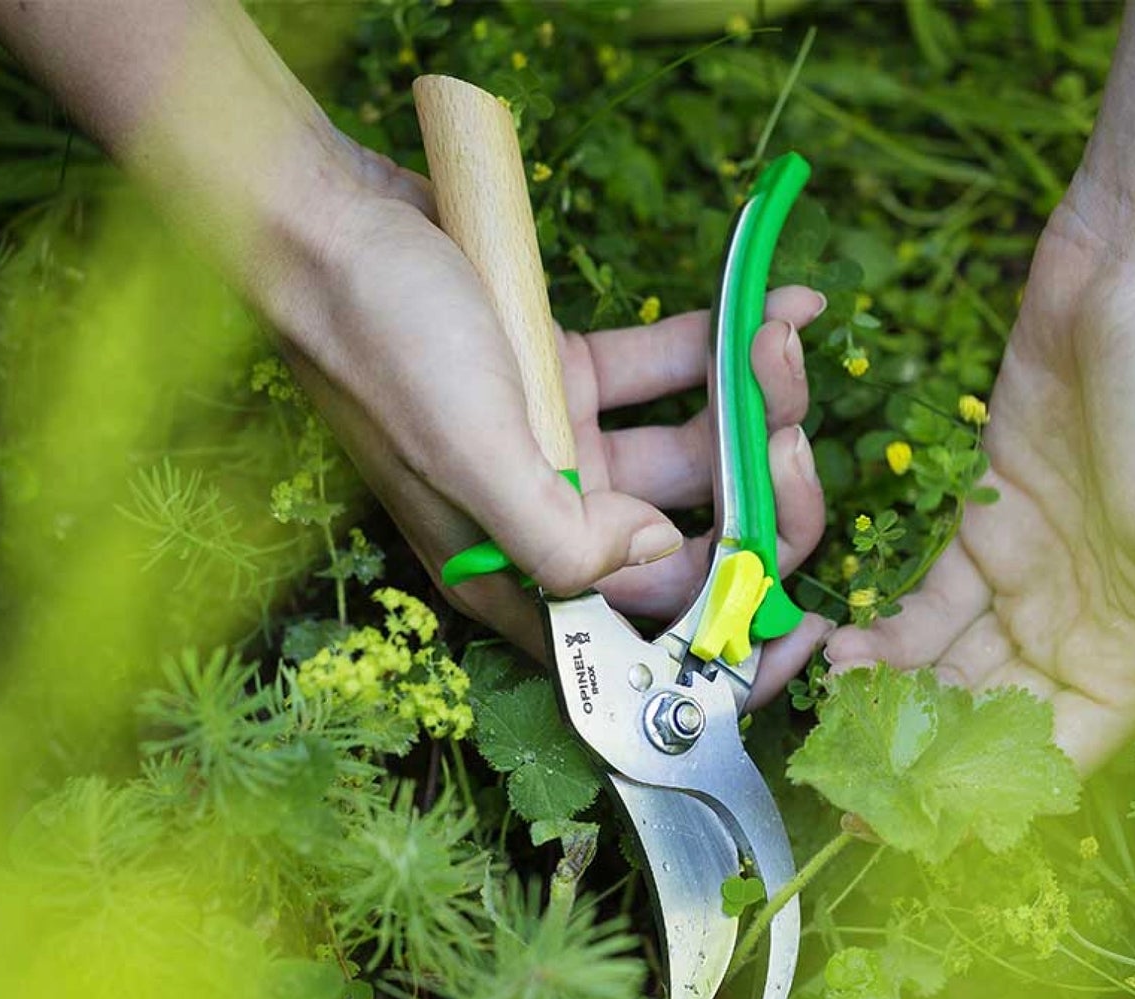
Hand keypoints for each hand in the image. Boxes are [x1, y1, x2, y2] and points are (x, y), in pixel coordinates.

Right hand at [261, 143, 829, 704]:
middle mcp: (550, 524)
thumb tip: (656, 554)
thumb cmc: (381, 342)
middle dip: (759, 499)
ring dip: (754, 407)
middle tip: (793, 438)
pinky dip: (724, 343)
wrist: (328, 218)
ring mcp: (569, 450)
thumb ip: (562, 538)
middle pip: (690, 545)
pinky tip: (779, 301)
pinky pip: (671, 373)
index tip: (806, 626)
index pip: (643, 640)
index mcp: (517, 575)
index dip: (728, 644)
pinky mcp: (574, 378)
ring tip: (780, 342)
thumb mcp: (468, 455)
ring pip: (694, 454)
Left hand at [824, 192, 1134, 832]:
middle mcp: (1084, 630)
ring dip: (893, 697)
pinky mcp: (984, 524)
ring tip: (835, 715)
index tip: (911, 824)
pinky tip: (844, 649)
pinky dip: (887, 631)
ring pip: (948, 666)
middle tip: (847, 784)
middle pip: (988, 720)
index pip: (1053, 756)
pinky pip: (928, 602)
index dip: (985, 797)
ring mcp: (1030, 577)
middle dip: (919, 754)